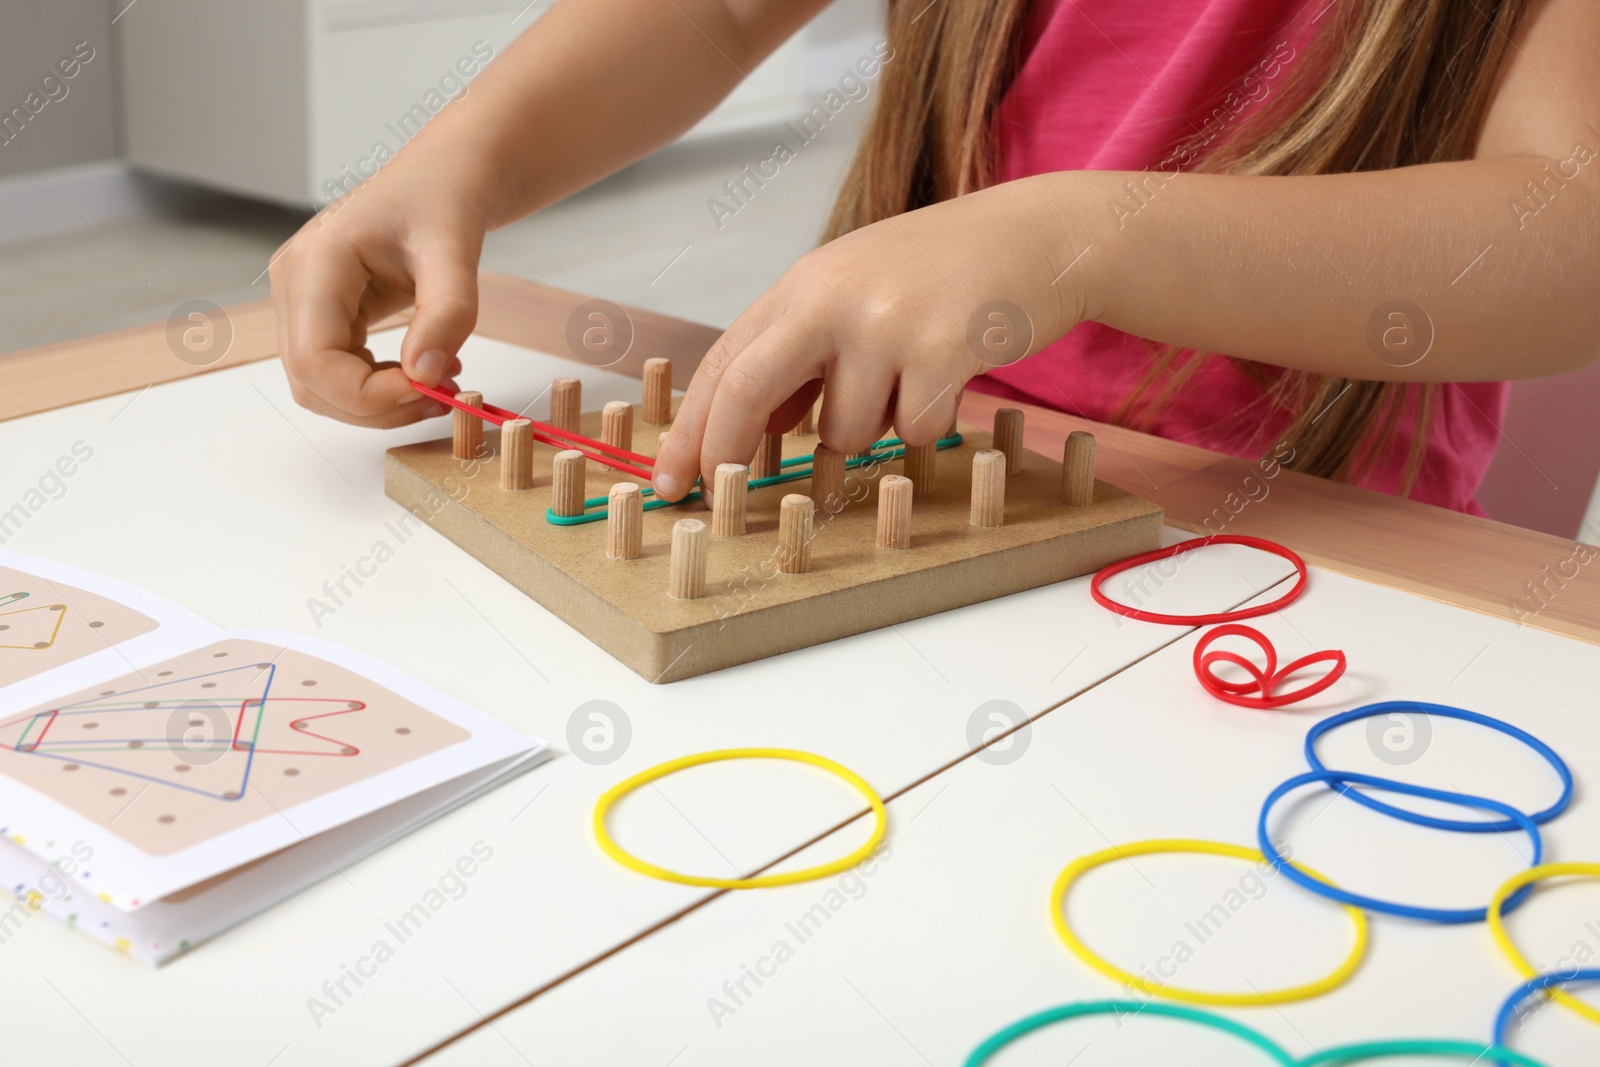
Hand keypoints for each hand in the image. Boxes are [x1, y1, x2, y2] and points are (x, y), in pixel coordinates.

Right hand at [268, 166, 487, 426]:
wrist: (440, 179)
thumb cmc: (440, 200)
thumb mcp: (455, 254)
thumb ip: (446, 316)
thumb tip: (425, 375)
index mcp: (315, 262)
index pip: (314, 360)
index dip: (366, 395)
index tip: (427, 392)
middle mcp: (294, 284)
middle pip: (310, 381)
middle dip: (376, 405)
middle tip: (442, 397)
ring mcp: (301, 301)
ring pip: (320, 385)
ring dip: (378, 402)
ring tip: (439, 383)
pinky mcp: (320, 315)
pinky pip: (336, 372)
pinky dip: (379, 387)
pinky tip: (423, 372)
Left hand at [651, 176, 1079, 500]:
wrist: (1037, 235)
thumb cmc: (941, 275)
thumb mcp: (854, 299)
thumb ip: (801, 361)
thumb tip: (748, 434)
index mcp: (803, 285)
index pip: (724, 363)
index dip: (689, 428)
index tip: (668, 480)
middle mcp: (832, 296)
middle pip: (746, 390)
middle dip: (725, 452)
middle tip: (720, 494)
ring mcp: (885, 320)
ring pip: (845, 431)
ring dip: (876, 428)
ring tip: (912, 377)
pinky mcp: (941, 347)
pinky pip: (913, 431)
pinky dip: (931, 422)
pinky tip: (954, 373)